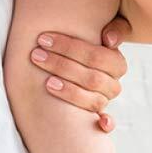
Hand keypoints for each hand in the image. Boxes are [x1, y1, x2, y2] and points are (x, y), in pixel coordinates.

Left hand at [31, 14, 131, 131]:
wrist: (79, 64)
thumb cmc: (83, 43)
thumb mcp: (98, 29)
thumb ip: (113, 28)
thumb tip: (108, 39)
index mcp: (116, 62)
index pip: (96, 56)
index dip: (69, 47)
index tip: (43, 39)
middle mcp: (113, 83)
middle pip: (91, 78)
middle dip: (61, 65)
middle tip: (35, 55)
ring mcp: (105, 101)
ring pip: (93, 100)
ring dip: (70, 92)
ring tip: (46, 82)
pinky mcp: (100, 117)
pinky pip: (107, 124)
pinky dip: (106, 124)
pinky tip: (100, 123)